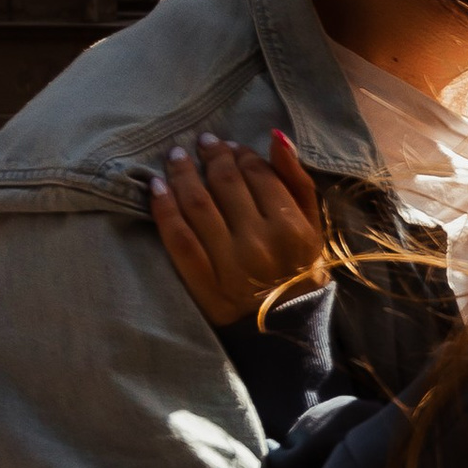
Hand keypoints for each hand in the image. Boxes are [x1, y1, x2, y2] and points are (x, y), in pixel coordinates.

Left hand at [149, 130, 329, 329]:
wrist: (286, 330)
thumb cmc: (299, 271)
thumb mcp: (312, 227)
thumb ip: (297, 181)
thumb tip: (275, 136)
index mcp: (292, 229)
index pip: (259, 177)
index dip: (240, 154)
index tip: (228, 145)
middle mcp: (260, 244)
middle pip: (226, 185)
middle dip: (211, 157)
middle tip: (200, 143)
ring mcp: (229, 266)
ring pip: (198, 206)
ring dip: (183, 174)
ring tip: (176, 156)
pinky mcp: (203, 285)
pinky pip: (178, 240)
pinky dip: (164, 209)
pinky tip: (155, 187)